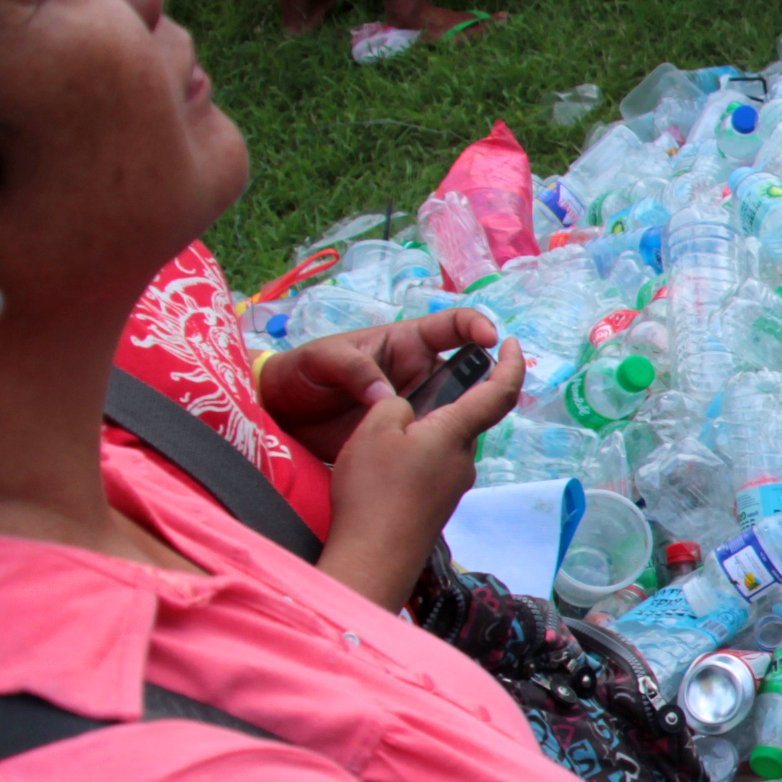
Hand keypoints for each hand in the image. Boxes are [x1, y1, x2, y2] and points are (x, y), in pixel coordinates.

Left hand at [260, 308, 506, 462]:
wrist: (282, 413)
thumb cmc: (302, 372)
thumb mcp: (324, 360)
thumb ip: (354, 371)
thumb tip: (386, 396)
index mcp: (405, 343)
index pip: (452, 327)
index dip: (475, 327)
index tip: (490, 340)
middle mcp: (419, 373)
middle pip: (467, 373)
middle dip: (486, 381)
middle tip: (500, 395)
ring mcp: (415, 405)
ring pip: (456, 409)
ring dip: (468, 417)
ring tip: (474, 431)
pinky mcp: (405, 434)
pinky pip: (434, 437)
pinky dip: (446, 444)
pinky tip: (448, 455)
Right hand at [319, 338, 524, 607]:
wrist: (374, 557)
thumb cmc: (375, 490)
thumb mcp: (375, 429)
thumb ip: (395, 405)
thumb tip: (409, 410)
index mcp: (456, 433)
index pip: (500, 392)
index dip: (512, 364)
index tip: (513, 344)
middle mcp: (465, 460)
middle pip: (466, 418)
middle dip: (447, 400)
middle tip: (414, 388)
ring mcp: (454, 486)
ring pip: (447, 443)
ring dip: (426, 429)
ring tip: (384, 429)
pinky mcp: (438, 505)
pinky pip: (434, 467)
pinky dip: (416, 454)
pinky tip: (384, 462)